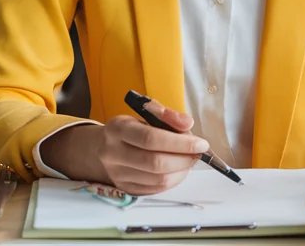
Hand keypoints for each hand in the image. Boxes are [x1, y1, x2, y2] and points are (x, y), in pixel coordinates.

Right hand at [42, 99, 208, 194]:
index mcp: (117, 128)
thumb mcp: (145, 114)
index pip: (150, 138)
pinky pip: (156, 189)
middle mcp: (113, 153)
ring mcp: (117, 174)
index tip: (200, 143)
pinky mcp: (125, 189)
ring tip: (189, 160)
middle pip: (155, 163)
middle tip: (198, 153)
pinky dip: (173, 181)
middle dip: (184, 159)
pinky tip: (178, 170)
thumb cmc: (131, 129)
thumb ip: (168, 115)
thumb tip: (187, 123)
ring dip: (182, 171)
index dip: (180, 143)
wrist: (103, 148)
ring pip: (158, 179)